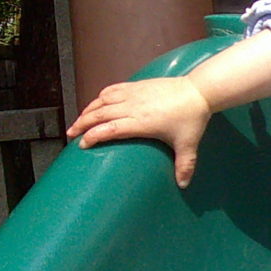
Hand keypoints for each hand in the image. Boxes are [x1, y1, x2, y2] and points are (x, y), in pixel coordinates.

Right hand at [66, 76, 212, 187]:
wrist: (199, 91)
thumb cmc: (192, 118)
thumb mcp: (188, 145)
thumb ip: (184, 165)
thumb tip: (183, 185)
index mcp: (140, 122)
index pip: (108, 129)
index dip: (92, 136)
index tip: (82, 144)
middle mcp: (132, 107)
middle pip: (98, 114)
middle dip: (82, 124)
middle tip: (71, 134)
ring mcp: (133, 94)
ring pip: (102, 101)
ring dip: (88, 110)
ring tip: (79, 120)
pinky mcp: (136, 85)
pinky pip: (112, 89)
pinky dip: (100, 97)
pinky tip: (97, 102)